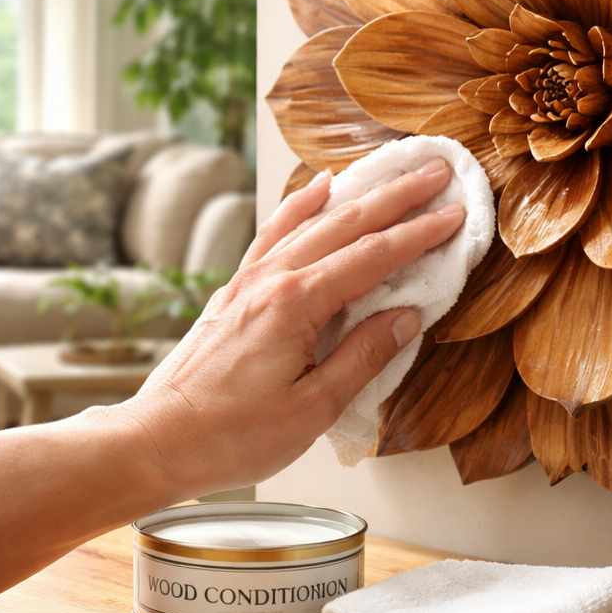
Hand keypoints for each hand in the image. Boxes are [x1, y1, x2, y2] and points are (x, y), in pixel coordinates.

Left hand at [122, 156, 463, 498]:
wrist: (158, 440)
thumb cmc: (231, 436)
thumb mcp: (312, 408)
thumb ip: (363, 357)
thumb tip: (405, 320)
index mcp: (295, 306)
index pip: (373, 257)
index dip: (418, 235)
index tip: (452, 215)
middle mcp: (271, 280)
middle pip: (346, 224)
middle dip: (397, 196)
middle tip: (435, 172)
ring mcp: (250, 280)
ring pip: (313, 221)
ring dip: (358, 194)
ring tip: (390, 173)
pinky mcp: (236, 289)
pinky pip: (274, 232)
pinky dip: (300, 206)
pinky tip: (318, 189)